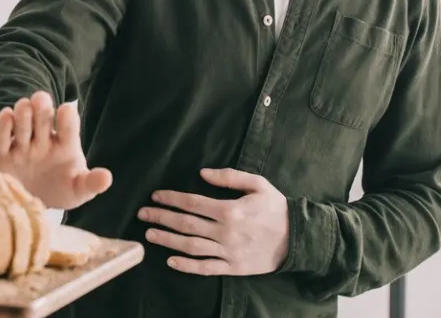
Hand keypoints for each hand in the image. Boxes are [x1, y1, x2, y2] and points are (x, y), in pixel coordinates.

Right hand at [0, 90, 112, 209]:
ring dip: (23, 114)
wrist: (32, 207)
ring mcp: (22, 145)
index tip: (66, 111)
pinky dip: (2, 126)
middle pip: (43, 117)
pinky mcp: (2, 155)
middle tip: (41, 100)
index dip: (67, 118)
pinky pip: (1, 138)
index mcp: (65, 144)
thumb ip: (91, 183)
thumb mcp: (78, 190)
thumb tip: (107, 178)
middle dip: (42, 107)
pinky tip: (6, 115)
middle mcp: (43, 140)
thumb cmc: (60, 191)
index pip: (68, 126)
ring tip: (24, 107)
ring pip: (22, 123)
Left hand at [137, 168, 289, 275]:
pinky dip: (187, 266)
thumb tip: (203, 172)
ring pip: (191, 246)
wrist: (298, 238)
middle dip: (161, 218)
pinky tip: (170, 261)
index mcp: (231, 209)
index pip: (193, 203)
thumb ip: (230, 176)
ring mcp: (228, 251)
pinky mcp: (233, 267)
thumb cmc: (276, 209)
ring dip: (167, 240)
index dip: (171, 199)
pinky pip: (206, 268)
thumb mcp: (258, 184)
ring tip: (149, 235)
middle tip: (142, 214)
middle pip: (186, 224)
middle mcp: (226, 232)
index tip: (156, 196)